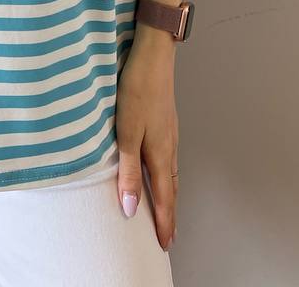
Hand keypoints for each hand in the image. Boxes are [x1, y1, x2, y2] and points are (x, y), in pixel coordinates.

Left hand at [115, 41, 177, 251]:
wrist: (153, 55)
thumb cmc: (138, 89)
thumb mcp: (126, 132)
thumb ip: (126, 170)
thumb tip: (130, 208)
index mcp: (160, 153)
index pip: (163, 197)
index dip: (163, 221)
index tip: (164, 243)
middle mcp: (169, 146)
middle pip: (171, 189)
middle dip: (169, 214)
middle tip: (169, 236)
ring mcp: (170, 133)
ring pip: (172, 173)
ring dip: (170, 195)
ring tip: (167, 210)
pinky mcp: (166, 121)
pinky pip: (170, 158)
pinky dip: (168, 175)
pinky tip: (161, 170)